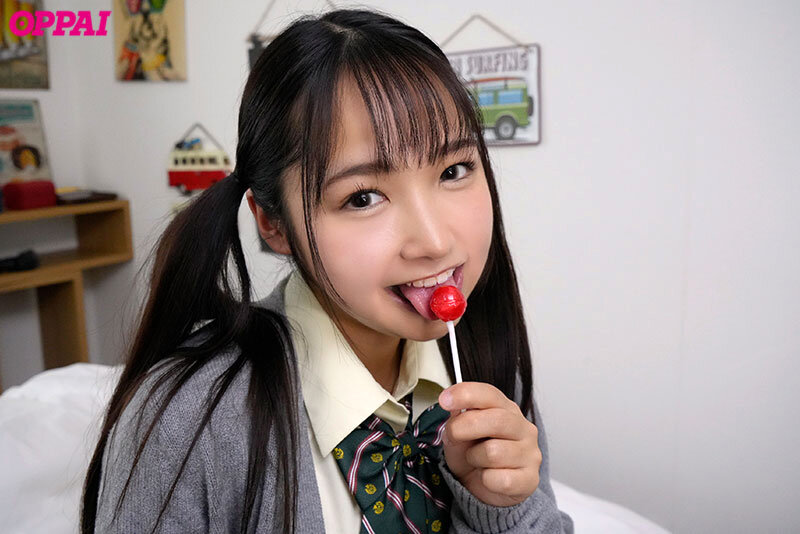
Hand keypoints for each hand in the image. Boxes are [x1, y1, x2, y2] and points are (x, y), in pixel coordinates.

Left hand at [438, 382, 540, 506]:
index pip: (490, 394)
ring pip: (493, 452)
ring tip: (477, 460)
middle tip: (453, 437)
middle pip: (496, 420)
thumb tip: (455, 409)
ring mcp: (530, 454)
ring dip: (475, 458)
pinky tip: (488, 477)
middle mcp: (523, 428)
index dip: (465, 394)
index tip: (444, 401)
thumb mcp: (460, 434)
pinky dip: (486, 480)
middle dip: (464, 428)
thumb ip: (458, 419)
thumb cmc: (475, 455)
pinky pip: (500, 479)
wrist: (486, 488)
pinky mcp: (530, 479)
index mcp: (506, 409)